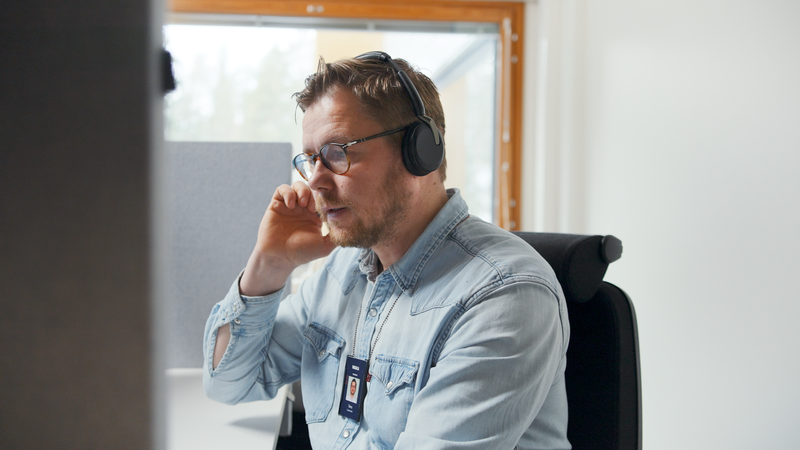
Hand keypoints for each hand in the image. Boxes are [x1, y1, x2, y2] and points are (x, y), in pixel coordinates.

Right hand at [240, 181, 335, 295]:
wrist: (280, 258)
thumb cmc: (301, 253)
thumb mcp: (325, 246)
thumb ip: (337, 237)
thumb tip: (351, 229)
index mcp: (314, 215)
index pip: (322, 197)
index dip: (325, 197)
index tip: (326, 206)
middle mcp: (302, 208)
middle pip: (311, 188)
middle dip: (314, 193)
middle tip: (313, 207)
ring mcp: (289, 205)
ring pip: (297, 185)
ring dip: (302, 191)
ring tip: (303, 204)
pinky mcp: (276, 204)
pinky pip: (282, 189)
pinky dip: (288, 192)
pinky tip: (291, 205)